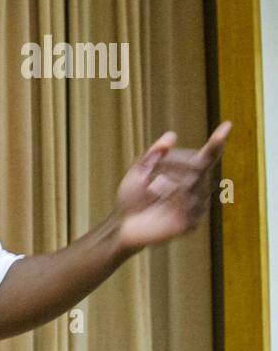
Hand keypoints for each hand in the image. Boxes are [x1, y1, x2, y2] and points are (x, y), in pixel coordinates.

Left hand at [114, 122, 230, 250]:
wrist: (123, 225)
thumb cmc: (132, 197)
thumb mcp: (137, 172)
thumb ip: (153, 155)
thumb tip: (171, 136)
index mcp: (188, 175)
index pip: (208, 157)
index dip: (217, 142)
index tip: (227, 125)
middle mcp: (198, 190)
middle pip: (196, 168)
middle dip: (171, 166)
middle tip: (149, 174)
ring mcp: (197, 208)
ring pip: (193, 186)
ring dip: (167, 184)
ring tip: (152, 190)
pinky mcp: (190, 224)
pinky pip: (187, 206)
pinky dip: (170, 200)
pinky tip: (159, 203)